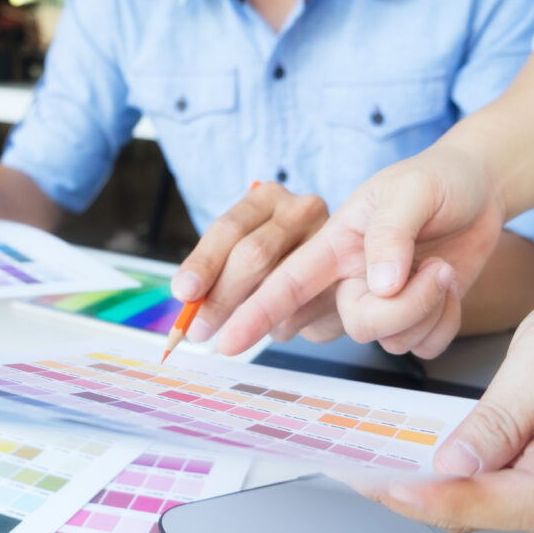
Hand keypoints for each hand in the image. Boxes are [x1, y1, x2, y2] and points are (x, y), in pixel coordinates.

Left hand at [170, 182, 328, 341]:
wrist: (331, 273)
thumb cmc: (274, 261)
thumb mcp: (240, 255)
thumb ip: (215, 272)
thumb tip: (189, 300)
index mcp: (267, 198)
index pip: (230, 228)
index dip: (204, 262)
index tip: (185, 292)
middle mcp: (302, 210)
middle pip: (254, 254)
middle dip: (220, 297)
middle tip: (198, 329)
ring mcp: (332, 242)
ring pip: (279, 287)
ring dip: (251, 319)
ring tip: (236, 334)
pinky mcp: (348, 279)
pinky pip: (303, 311)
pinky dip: (280, 327)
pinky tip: (277, 325)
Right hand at [217, 144, 504, 357]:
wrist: (482, 189)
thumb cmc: (438, 178)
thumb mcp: (412, 189)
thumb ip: (389, 233)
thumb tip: (380, 285)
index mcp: (335, 244)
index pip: (284, 281)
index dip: (253, 311)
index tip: (224, 341)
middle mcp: (352, 279)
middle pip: (354, 323)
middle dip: (400, 310)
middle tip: (438, 271)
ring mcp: (383, 302)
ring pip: (389, 339)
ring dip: (430, 307)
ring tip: (444, 268)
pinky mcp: (414, 319)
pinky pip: (421, 347)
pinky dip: (446, 322)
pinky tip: (451, 287)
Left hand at [360, 266, 533, 532]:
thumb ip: (501, 414)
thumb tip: (455, 464)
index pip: (517, 503)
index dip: (453, 503)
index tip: (398, 488)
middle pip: (496, 513)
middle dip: (426, 501)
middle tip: (364, 478)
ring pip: (491, 505)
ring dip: (433, 493)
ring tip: (375, 471)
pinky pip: (496, 484)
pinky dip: (452, 478)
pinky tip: (415, 461)